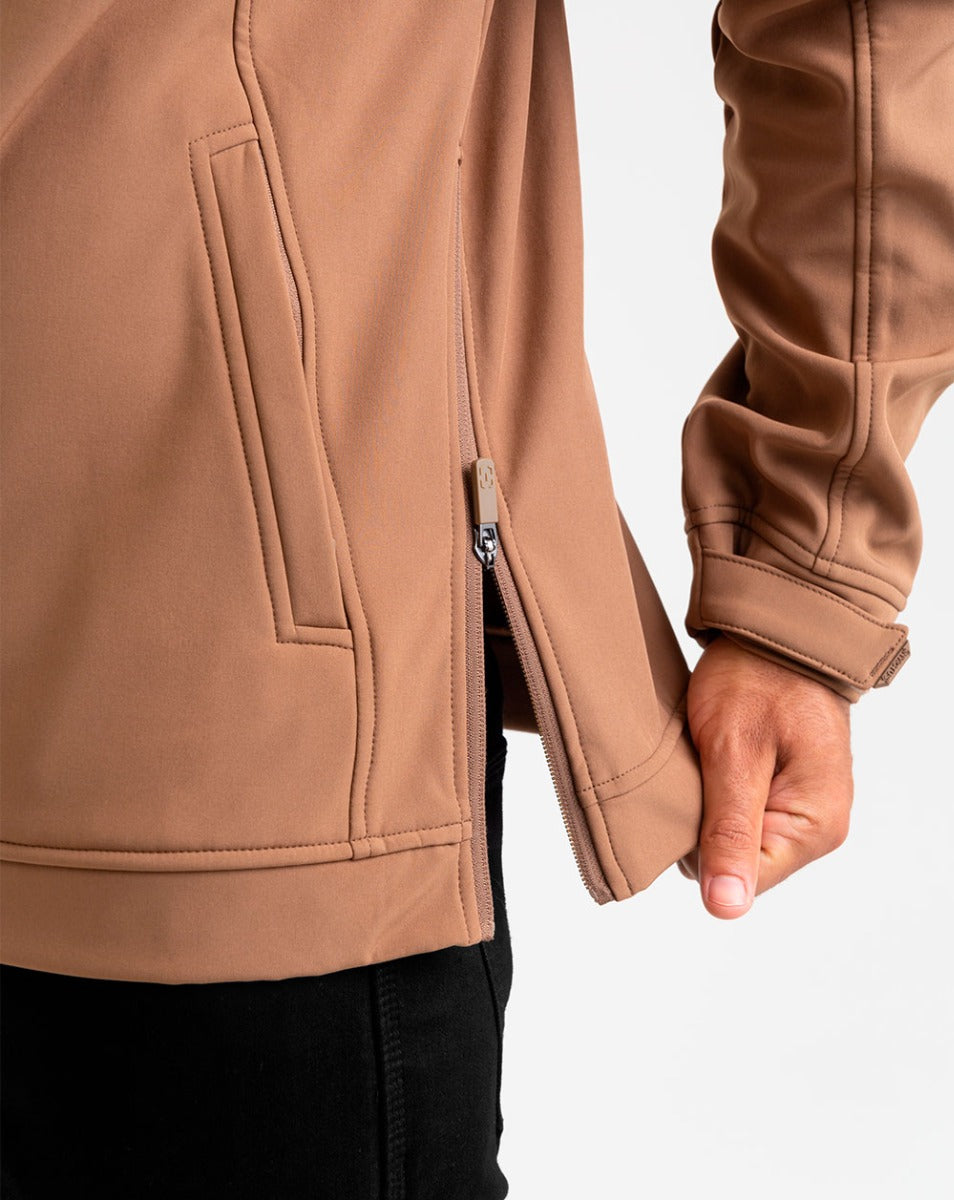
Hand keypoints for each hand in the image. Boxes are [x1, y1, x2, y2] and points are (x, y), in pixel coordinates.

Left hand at [679, 634, 852, 918]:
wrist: (775, 629)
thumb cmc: (758, 679)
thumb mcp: (734, 753)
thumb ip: (730, 831)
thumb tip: (726, 908)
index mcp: (814, 827)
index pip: (740, 882)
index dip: (702, 845)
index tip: (695, 793)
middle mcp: (816, 829)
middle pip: (736, 862)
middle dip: (705, 823)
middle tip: (700, 769)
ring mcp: (801, 809)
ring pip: (732, 837)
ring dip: (709, 804)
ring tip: (708, 757)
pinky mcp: (784, 791)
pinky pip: (738, 812)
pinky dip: (716, 789)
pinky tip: (714, 758)